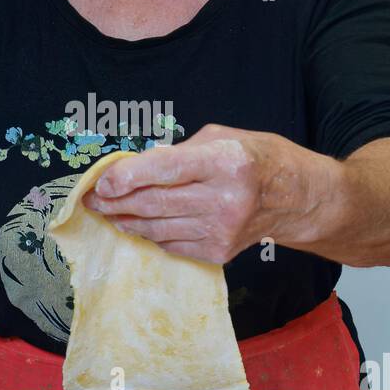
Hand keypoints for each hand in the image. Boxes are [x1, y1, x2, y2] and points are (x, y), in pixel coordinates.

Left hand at [85, 124, 341, 264]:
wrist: (297, 198)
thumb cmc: (258, 158)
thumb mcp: (221, 137)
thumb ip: (177, 154)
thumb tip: (133, 169)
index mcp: (226, 162)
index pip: (164, 171)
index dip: (126, 177)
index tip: (101, 182)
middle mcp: (224, 200)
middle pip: (153, 204)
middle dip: (115, 201)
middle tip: (92, 198)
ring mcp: (221, 231)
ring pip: (156, 228)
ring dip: (125, 220)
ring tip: (106, 211)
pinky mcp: (218, 252)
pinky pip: (170, 244)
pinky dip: (149, 234)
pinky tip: (136, 223)